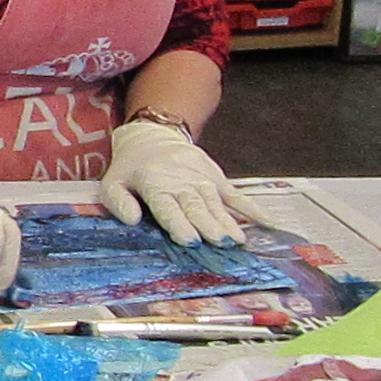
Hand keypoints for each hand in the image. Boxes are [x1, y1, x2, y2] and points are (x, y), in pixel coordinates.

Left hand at [98, 119, 260, 245]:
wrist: (154, 137)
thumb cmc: (131, 168)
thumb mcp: (112, 182)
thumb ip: (119, 202)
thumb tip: (132, 220)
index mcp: (155, 186)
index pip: (168, 208)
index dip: (179, 224)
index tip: (190, 240)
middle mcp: (182, 184)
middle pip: (197, 207)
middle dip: (209, 225)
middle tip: (221, 243)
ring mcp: (203, 181)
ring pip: (217, 204)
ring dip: (229, 222)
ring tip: (238, 241)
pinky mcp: (218, 180)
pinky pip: (237, 197)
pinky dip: (253, 210)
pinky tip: (268, 225)